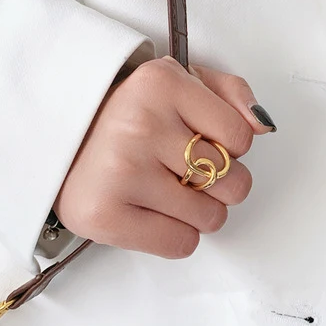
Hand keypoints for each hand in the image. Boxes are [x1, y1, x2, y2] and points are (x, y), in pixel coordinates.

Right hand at [54, 57, 275, 257]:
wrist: (61, 139)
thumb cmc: (132, 111)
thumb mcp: (181, 81)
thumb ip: (231, 93)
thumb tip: (264, 125)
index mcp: (162, 82)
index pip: (242, 137)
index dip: (230, 145)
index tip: (205, 140)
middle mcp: (140, 123)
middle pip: (233, 183)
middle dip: (221, 182)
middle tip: (188, 169)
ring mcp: (121, 171)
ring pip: (211, 218)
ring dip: (201, 211)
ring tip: (170, 189)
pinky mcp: (103, 215)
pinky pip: (181, 245)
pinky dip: (177, 235)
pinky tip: (155, 210)